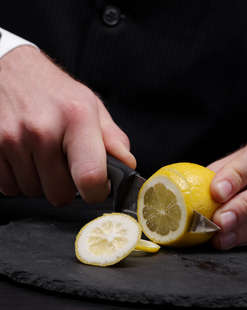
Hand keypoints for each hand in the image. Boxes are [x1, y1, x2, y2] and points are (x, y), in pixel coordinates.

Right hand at [0, 46, 134, 204]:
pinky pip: (8, 187)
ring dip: (41, 182)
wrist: (9, 70)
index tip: (97, 189)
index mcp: (77, 119)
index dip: (97, 192)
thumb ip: (113, 140)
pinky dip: (18, 179)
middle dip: (66, 187)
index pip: (90, 177)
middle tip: (65, 164)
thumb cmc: (55, 92)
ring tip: (43, 155)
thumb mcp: (92, 107)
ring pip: (33, 192)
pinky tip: (24, 157)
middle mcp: (42, 130)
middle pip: (59, 194)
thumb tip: (128, 167)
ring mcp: (12, 139)